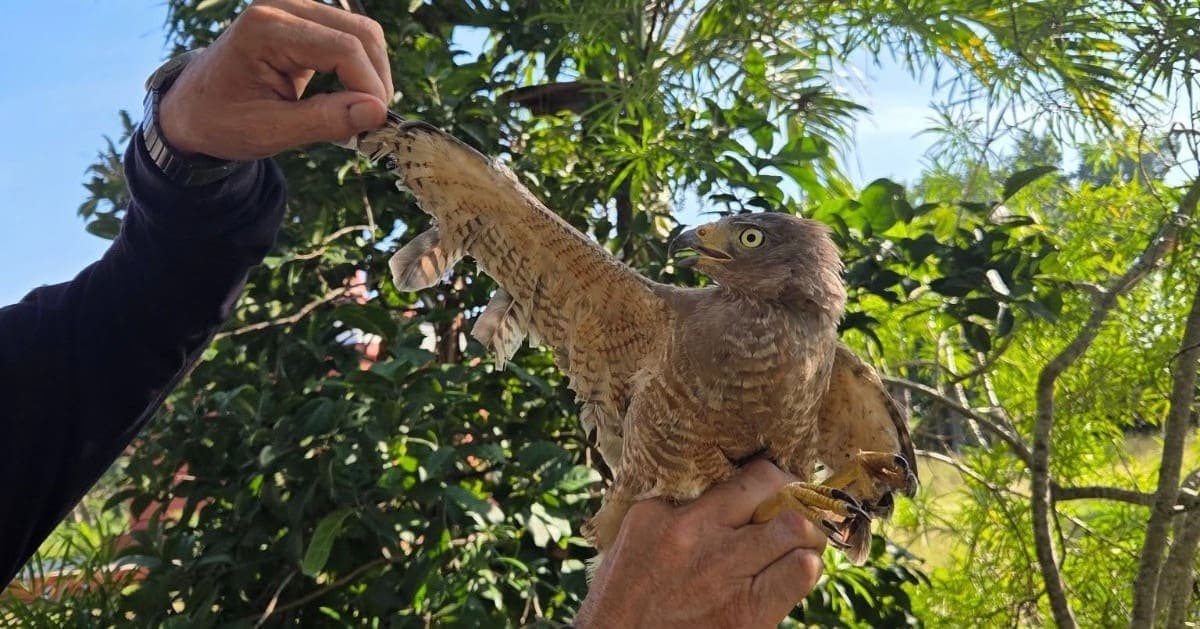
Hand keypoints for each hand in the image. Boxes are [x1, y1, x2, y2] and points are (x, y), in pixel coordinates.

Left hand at [158, 0, 392, 160]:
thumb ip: (323, 120)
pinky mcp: (305, 20)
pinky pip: (351, 38)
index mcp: (266, 28)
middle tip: (373, 122)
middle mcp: (283, 6)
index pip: (343, 48)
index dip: (369, 87)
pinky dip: (360, 70)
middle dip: (376, 80)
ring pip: (363, 34)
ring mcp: (295, 8)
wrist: (192, 106)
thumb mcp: (267, 131)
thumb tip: (378, 112)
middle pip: (362, 33)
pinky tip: (349, 99)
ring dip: (372, 75)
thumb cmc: (221, 120)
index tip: (375, 125)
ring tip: (360, 113)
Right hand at [575, 460, 826, 627]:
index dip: (771, 477)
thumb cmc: (624, 599)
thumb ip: (675, 512)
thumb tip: (720, 492)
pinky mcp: (744, 613)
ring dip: (807, 533)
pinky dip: (805, 568)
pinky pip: (798, 573)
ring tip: (801, 543)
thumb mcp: (636, 539)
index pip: (735, 476)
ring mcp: (723, 573)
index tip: (777, 486)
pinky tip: (794, 572)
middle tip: (800, 509)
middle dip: (797, 496)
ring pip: (796, 528)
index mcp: (664, 513)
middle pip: (774, 488)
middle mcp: (696, 534)